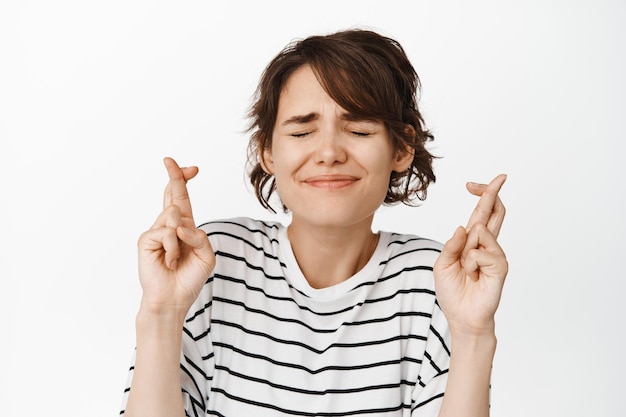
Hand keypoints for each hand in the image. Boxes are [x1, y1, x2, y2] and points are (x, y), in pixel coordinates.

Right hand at [137, 157, 215, 314]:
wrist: (174, 298)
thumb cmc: (189, 277)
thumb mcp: (206, 256)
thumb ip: (200, 237)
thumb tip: (180, 225)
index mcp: (184, 226)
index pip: (183, 199)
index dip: (184, 181)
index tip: (191, 168)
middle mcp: (168, 225)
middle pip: (172, 194)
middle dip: (174, 176)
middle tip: (169, 160)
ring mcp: (156, 231)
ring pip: (173, 215)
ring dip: (182, 238)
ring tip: (176, 258)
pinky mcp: (146, 240)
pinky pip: (166, 233)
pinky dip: (172, 249)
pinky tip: (168, 262)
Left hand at [433, 174, 507, 335]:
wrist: (462, 317)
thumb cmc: (453, 292)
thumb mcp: (443, 264)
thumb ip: (452, 245)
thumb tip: (464, 227)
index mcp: (472, 242)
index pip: (481, 213)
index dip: (482, 196)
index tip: (475, 184)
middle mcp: (487, 245)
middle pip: (494, 212)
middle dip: (493, 192)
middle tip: (500, 177)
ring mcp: (496, 255)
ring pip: (481, 230)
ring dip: (466, 250)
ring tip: (467, 271)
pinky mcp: (501, 266)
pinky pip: (481, 251)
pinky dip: (470, 263)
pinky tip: (474, 276)